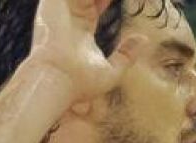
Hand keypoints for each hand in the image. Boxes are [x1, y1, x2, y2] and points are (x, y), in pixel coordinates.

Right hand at [28, 0, 145, 104]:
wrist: (57, 80)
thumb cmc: (80, 82)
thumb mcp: (112, 70)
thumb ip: (127, 54)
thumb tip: (143, 40)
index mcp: (80, 29)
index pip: (96, 5)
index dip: (108, 0)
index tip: (126, 2)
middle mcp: (69, 17)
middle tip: (114, 0)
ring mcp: (60, 8)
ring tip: (109, 0)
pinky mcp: (52, 2)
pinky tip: (105, 0)